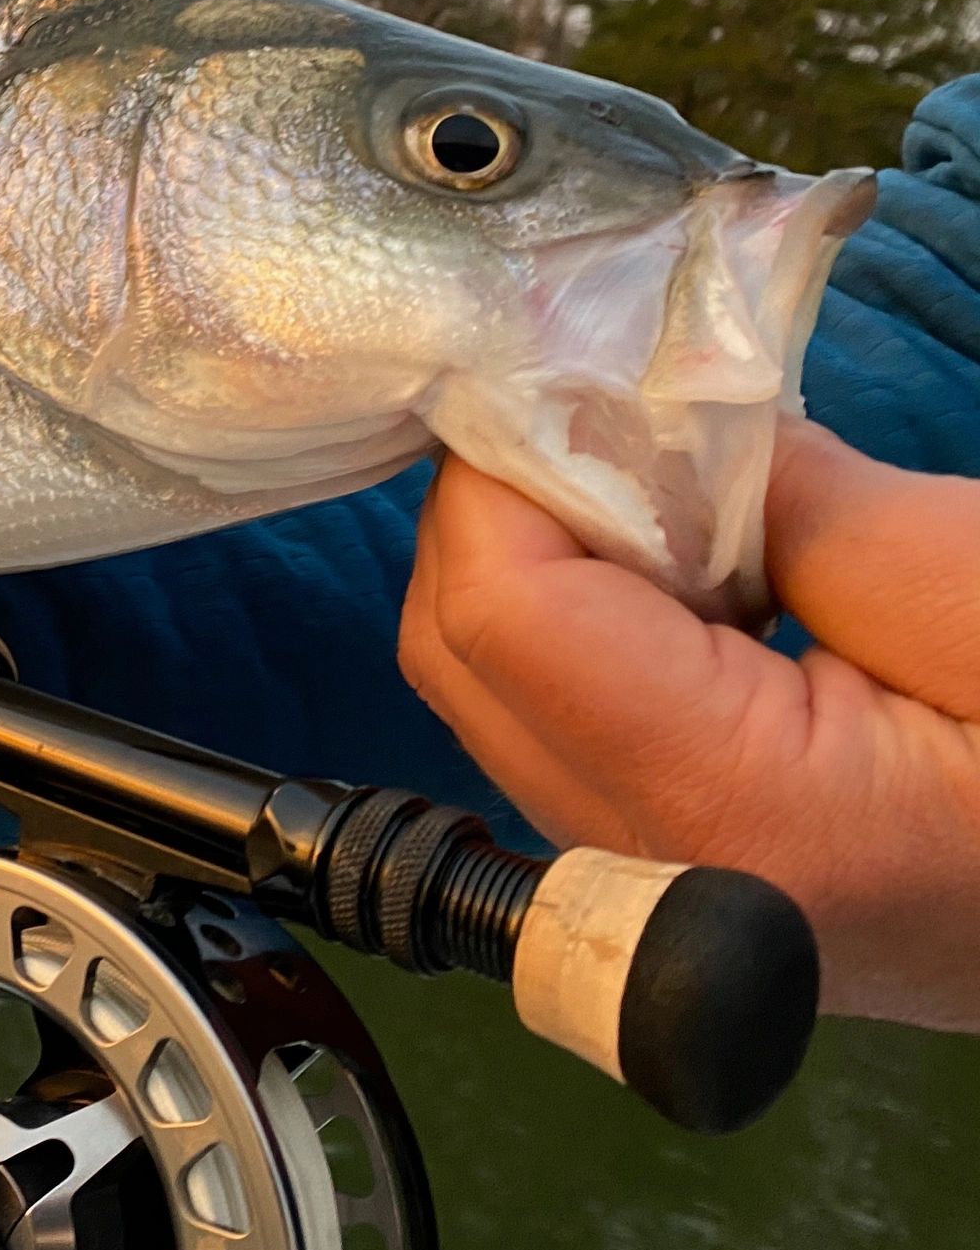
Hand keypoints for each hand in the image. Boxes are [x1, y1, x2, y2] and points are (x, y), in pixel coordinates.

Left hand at [401, 415, 979, 1031]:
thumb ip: (789, 496)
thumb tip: (640, 410)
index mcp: (737, 812)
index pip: (500, 610)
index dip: (505, 467)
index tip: (565, 365)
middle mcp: (657, 871)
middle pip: (461, 648)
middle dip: (509, 503)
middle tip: (622, 406)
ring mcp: (655, 884)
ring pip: (489, 682)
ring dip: (544, 558)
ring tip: (674, 486)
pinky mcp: (673, 861)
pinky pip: (551, 719)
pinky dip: (583, 621)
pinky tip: (689, 568)